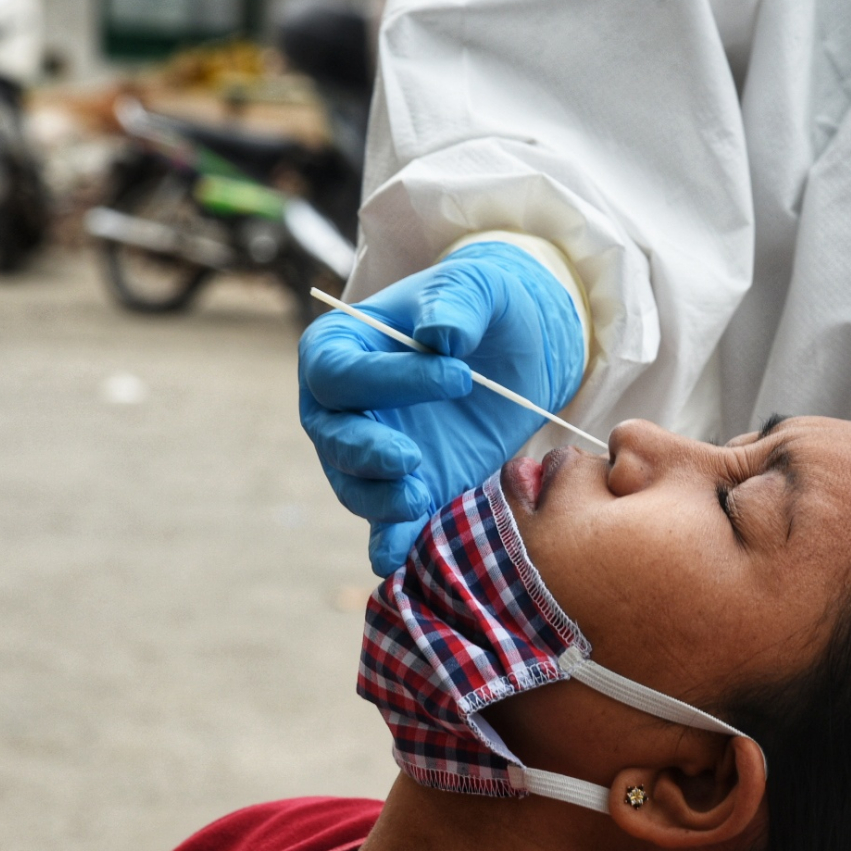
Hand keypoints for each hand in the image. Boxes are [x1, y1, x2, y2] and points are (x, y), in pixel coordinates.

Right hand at [299, 241, 586, 574]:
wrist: (518, 349)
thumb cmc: (483, 307)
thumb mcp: (479, 287)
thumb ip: (457, 302)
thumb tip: (440, 335)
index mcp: (343, 346)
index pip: (342, 371)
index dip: (388, 379)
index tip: (458, 376)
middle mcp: (343, 407)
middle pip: (332, 437)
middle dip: (365, 453)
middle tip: (412, 458)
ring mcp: (373, 455)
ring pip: (355, 487)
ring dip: (379, 500)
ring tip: (418, 498)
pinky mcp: (411, 490)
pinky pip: (390, 524)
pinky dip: (391, 543)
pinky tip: (394, 563)